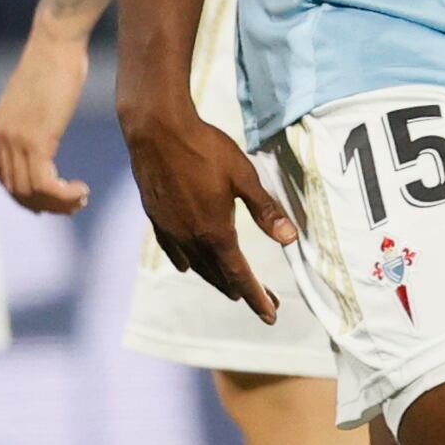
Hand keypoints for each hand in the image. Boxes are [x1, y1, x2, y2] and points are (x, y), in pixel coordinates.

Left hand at [0, 30, 92, 213]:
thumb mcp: (27, 90)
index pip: (3, 177)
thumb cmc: (51, 60)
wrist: (56, 41)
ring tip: (80, 199)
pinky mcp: (36, 139)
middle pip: (16, 190)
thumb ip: (15, 111)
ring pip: (31, 192)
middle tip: (71, 204)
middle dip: (44, 205)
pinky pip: (46, 183)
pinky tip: (81, 190)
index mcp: (0, 126)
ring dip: (58, 203)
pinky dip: (64, 195)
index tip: (50, 199)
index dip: (26, 195)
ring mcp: (17, 139)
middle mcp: (3, 136)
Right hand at [118, 91, 292, 320]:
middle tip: (263, 300)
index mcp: (216, 231)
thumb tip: (289, 239)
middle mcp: (191, 238)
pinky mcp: (156, 218)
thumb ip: (265, 210)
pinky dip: (186, 262)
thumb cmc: (205, 148)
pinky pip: (173, 250)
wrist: (157, 130)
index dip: (256, 296)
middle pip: (219, 275)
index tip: (271, 314)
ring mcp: (171, 230)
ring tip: (230, 290)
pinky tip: (187, 266)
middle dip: (241, 290)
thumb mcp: (243, 176)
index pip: (239, 275)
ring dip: (215, 280)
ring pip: (196, 266)